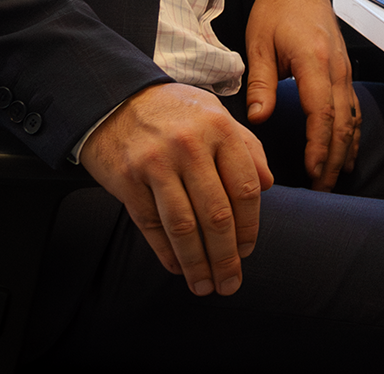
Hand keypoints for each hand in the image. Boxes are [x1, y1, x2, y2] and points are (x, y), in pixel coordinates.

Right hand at [80, 82, 272, 296]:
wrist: (114, 97)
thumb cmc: (174, 110)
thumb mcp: (214, 114)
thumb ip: (245, 146)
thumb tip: (269, 184)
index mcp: (218, 127)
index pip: (245, 187)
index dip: (250, 226)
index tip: (247, 250)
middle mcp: (188, 144)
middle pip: (216, 215)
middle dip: (226, 258)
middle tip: (230, 283)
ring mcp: (155, 162)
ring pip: (184, 228)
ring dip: (197, 265)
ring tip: (205, 286)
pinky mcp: (127, 178)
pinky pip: (152, 226)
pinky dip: (167, 253)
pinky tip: (177, 267)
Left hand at [245, 0, 360, 190]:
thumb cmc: (276, 9)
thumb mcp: (259, 41)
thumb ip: (261, 81)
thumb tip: (258, 118)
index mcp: (314, 60)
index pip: (322, 112)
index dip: (319, 145)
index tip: (312, 171)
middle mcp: (336, 68)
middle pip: (342, 123)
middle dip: (332, 158)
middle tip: (321, 189)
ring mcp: (344, 70)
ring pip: (351, 118)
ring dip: (343, 151)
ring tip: (332, 180)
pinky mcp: (344, 71)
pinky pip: (353, 108)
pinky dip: (351, 134)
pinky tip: (345, 154)